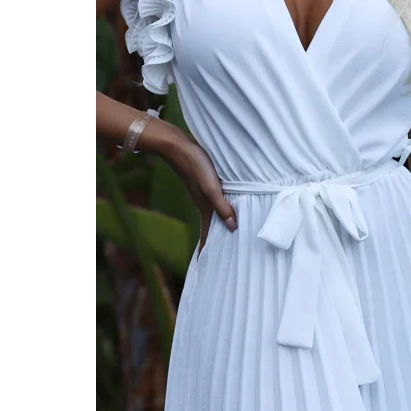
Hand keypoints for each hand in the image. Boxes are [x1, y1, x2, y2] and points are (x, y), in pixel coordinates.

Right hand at [161, 130, 237, 251]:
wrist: (178, 145)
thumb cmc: (195, 165)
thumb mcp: (211, 187)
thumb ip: (222, 206)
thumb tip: (233, 227)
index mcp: (204, 207)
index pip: (206, 234)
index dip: (206, 249)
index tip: (206, 265)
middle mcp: (204, 203)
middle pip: (212, 226)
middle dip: (216, 240)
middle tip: (225, 255)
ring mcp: (204, 192)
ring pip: (215, 213)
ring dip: (221, 223)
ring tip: (231, 232)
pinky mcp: (206, 182)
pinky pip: (216, 200)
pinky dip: (222, 207)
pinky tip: (230, 204)